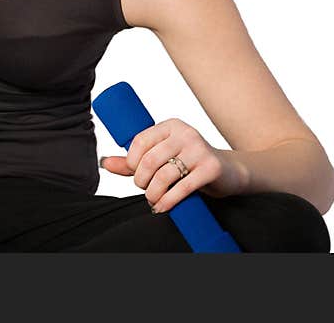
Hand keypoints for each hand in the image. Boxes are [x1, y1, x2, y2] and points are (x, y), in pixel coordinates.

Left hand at [99, 117, 244, 213]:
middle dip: (141, 181)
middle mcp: (185, 133)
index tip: (134, 173)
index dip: (130, 161)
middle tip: (145, 190)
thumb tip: (106, 163)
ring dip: (153, 194)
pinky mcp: (211, 168)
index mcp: (171, 125)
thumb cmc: (189, 163)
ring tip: (153, 200)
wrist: (227, 171)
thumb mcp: (163, 156)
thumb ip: (134, 160)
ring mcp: (199, 149)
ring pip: (164, 175)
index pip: (140, 140)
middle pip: (150, 160)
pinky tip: (162, 207)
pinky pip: (182, 187)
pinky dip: (168, 201)